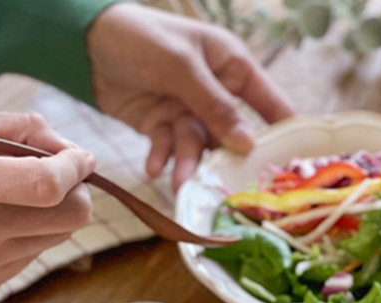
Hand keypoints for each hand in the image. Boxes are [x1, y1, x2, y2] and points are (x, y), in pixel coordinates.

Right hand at [0, 110, 94, 295]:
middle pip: (69, 219)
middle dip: (77, 194)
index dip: (76, 169)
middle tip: (62, 177)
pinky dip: (26, 236)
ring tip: (17, 197)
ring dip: (51, 215)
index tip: (81, 158)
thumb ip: (19, 129)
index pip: (48, 184)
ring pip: (55, 239)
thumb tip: (71, 150)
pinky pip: (30, 257)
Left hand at [86, 4, 293, 190]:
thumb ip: (214, 105)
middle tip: (226, 187)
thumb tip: (247, 143)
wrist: (87, 44)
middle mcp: (214, 90)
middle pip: (231, 134)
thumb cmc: (141, 38)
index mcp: (231, 65)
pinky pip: (168, 148)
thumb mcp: (181, 66)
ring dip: (187, 163)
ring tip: (178, 182)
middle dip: (226, 159)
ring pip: (197, 145)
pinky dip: (162, 158)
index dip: (283, 131)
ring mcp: (187, 109)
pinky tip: (153, 167)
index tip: (293, 165)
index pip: (268, 101)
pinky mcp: (161, 124)